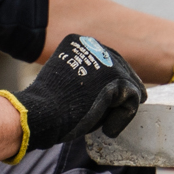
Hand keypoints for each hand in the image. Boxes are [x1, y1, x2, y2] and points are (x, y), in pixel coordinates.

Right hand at [17, 34, 146, 145]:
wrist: (41, 112)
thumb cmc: (47, 106)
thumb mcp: (66, 83)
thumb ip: (86, 80)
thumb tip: (111, 93)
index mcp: (78, 42)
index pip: (105, 60)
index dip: (111, 83)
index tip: (112, 102)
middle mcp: (94, 45)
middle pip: (121, 68)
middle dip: (124, 92)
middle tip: (122, 112)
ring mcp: (106, 60)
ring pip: (129, 84)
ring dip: (122, 107)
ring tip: (108, 127)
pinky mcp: (116, 77)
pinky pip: (132, 99)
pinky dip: (123, 118)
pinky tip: (108, 130)